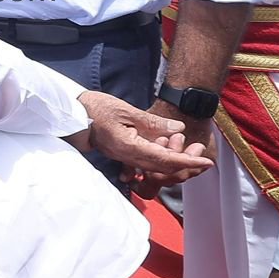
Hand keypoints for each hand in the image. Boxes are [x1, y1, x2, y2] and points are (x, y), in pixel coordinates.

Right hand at [76, 91, 211, 185]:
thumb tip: (178, 129)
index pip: (163, 159)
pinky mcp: (123, 155)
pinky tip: (169, 150)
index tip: (207, 163)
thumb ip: (152, 122)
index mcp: (128, 146)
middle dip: (185, 164)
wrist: (71, 113)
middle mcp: (126, 156)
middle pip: (162, 169)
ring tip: (189, 149)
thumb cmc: (95, 107)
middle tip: (202, 154)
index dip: (187, 162)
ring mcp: (124, 157)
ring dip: (175, 162)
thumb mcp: (126, 110)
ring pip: (156, 168)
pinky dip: (161, 160)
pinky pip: (146, 164)